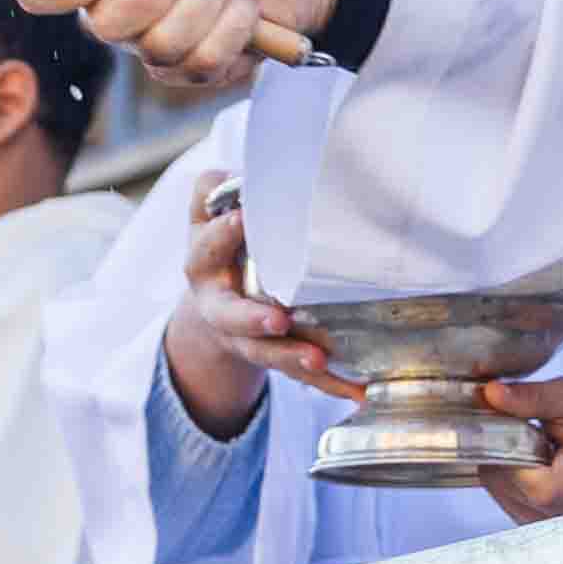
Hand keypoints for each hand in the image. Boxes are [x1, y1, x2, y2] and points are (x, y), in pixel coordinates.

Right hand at [160, 183, 334, 431]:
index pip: (207, 248)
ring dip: (291, 357)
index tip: (243, 220)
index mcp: (204, 264)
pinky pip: (301, 375)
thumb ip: (218, 188)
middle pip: (230, 316)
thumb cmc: (222, 247)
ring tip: (318, 359)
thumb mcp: (207, 213)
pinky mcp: (275, 356)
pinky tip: (358, 391)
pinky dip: (330, 384)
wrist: (214, 307)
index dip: (222, 234)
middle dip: (251, 320)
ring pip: (265, 351)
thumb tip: (244, 172)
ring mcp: (246, 337)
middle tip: (277, 319)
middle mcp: (219, 306)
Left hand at [475, 379, 562, 523]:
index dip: (507, 450)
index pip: (524, 479)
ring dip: (504, 462)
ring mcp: (550, 521)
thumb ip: (531, 397)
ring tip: (531, 445)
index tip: (511, 425)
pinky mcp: (536, 520)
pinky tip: (529, 460)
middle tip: (524, 429)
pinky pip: (504, 496)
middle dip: (503, 451)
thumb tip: (491, 394)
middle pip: (506, 485)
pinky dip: (508, 474)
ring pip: (499, 491)